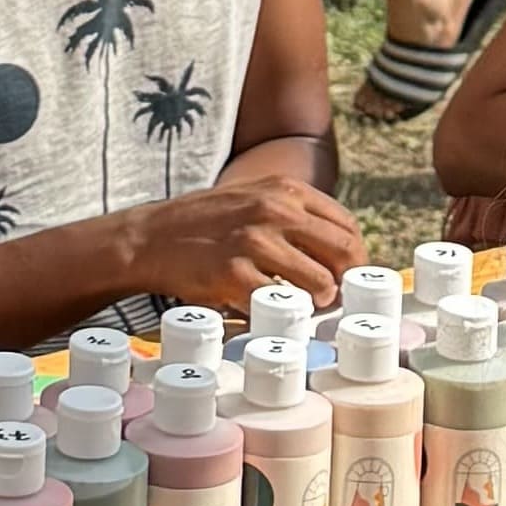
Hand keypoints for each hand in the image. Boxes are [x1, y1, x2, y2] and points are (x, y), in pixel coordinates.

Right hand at [138, 173, 366, 308]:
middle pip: (343, 251)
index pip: (346, 225)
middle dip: (346, 281)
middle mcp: (275, 210)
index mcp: (285, 189)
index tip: (347, 276)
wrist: (150, 237)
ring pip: (319, 282)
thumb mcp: (252, 196)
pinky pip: (278, 305)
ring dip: (318, 302)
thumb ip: (292, 213)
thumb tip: (337, 247)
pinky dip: (282, 315)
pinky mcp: (234, 276)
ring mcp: (255, 243)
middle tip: (333, 297)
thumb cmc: (205, 223)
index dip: (355, 257)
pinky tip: (273, 313)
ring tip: (304, 307)